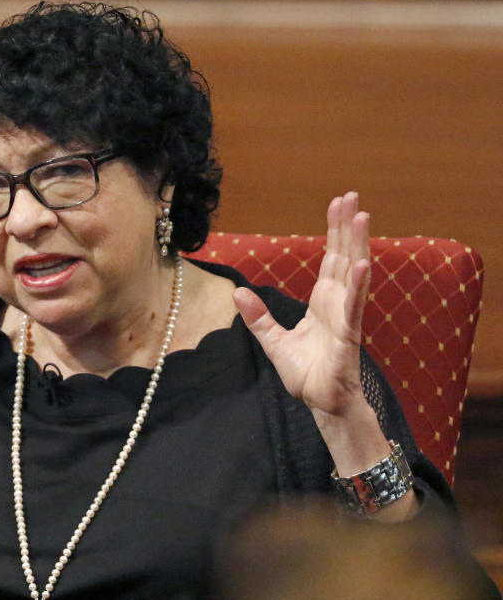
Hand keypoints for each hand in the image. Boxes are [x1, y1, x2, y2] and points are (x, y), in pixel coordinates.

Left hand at [233, 191, 369, 417]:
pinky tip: (361, 264)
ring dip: (358, 245)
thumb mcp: (272, 340)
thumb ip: (257, 317)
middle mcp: (338, 303)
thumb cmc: (305, 374)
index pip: (331, 258)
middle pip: (345, 256)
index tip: (338, 204)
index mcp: (324, 302)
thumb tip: (237, 293)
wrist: (319, 403)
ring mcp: (346, 317)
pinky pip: (354, 307)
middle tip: (352, 197)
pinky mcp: (348, 335)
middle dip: (348, 227)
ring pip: (353, 274)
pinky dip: (357, 285)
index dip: (335, 231)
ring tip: (362, 216)